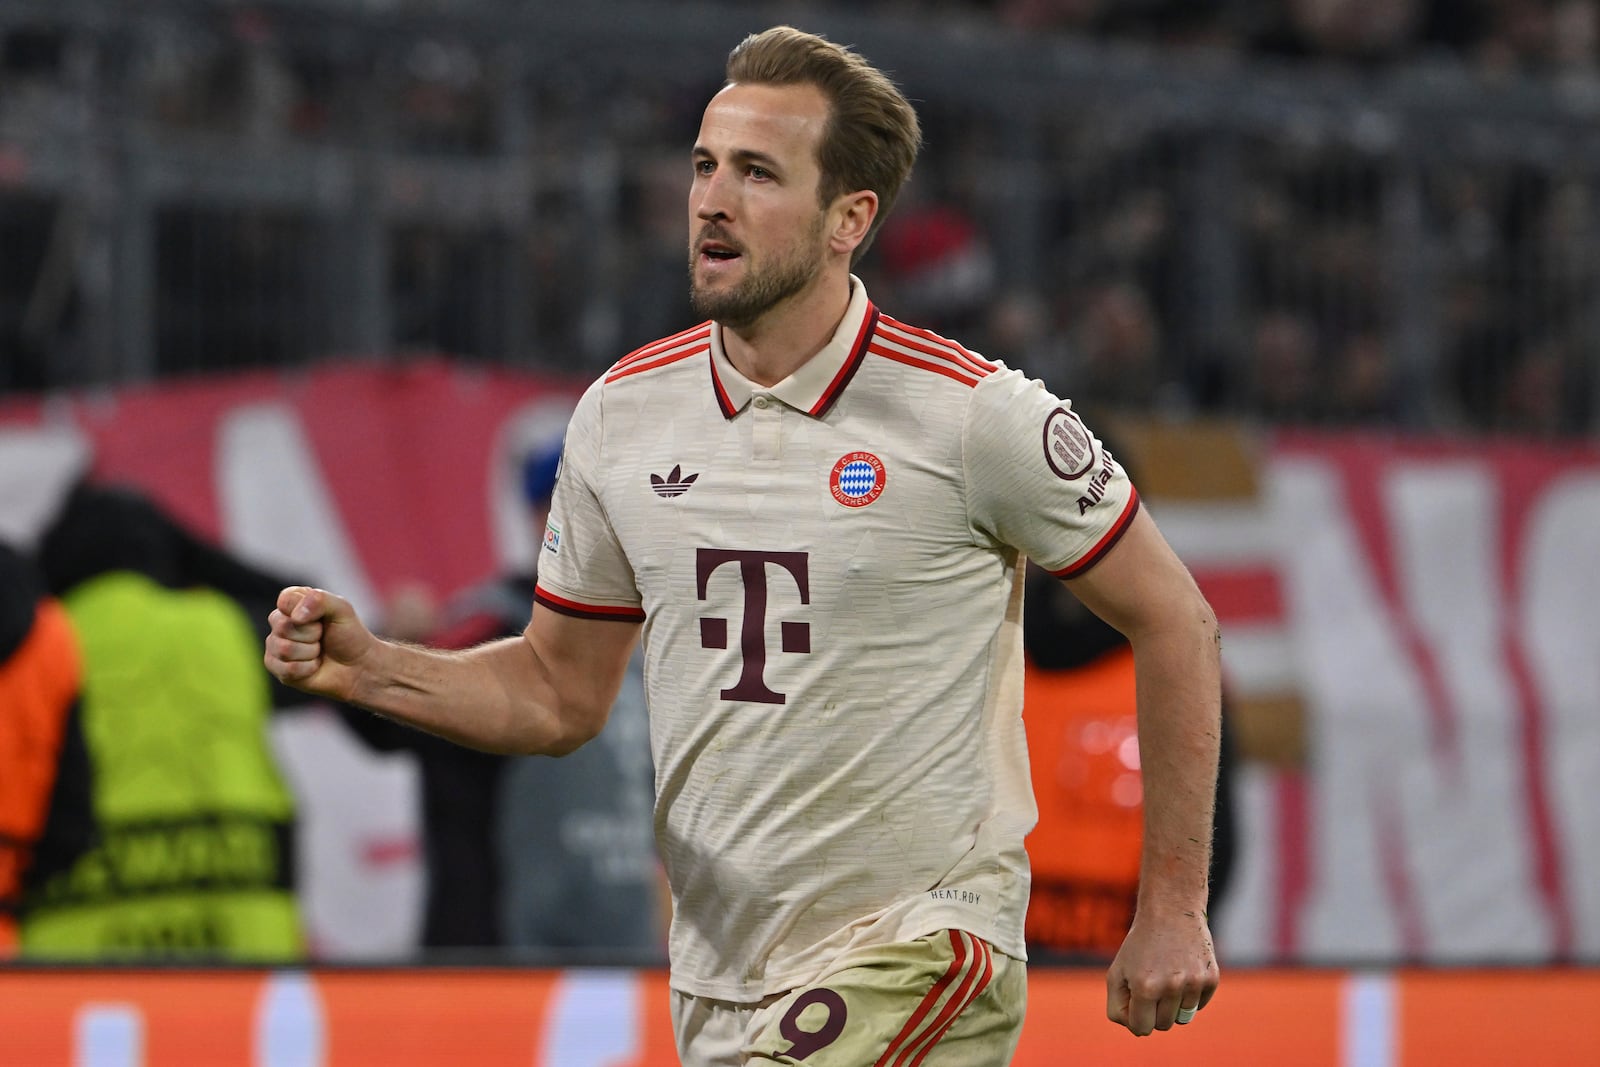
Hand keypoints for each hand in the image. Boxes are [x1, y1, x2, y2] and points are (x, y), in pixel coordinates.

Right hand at [264, 586, 377, 701]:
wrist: (358, 665)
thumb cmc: (349, 635)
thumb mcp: (342, 609)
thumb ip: (319, 600)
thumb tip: (296, 617)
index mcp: (294, 603)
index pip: (285, 600)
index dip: (306, 610)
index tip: (322, 618)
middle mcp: (281, 622)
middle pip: (282, 626)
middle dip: (312, 633)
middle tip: (322, 636)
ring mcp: (276, 646)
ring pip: (284, 649)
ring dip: (310, 652)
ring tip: (319, 651)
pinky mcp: (277, 668)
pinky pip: (287, 669)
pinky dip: (308, 668)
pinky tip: (314, 666)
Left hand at [1105, 906, 1218, 1036]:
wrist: (1171, 911)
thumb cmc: (1139, 945)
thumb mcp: (1116, 972)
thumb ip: (1117, 1007)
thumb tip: (1137, 1028)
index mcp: (1145, 987)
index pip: (1142, 1029)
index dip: (1136, 1018)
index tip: (1135, 1001)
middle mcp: (1171, 987)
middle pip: (1164, 1025)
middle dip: (1154, 1011)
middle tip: (1151, 984)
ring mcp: (1194, 983)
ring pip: (1183, 1018)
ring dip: (1172, 1003)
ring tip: (1167, 976)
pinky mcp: (1211, 978)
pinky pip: (1199, 1005)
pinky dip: (1190, 996)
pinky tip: (1183, 972)